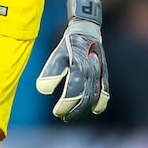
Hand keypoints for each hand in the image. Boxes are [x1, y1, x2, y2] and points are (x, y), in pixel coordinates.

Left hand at [36, 0, 109, 121]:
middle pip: (85, 97)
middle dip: (74, 110)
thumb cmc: (69, 45)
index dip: (65, 105)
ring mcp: (100, 73)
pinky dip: (100, 102)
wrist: (87, 31)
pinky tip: (94, 110)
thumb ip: (51, 72)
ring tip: (72, 116)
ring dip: (84, 109)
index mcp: (79, 66)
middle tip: (63, 117)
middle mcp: (92, 71)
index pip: (73, 92)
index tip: (57, 112)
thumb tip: (42, 90)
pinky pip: (105, 91)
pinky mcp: (105, 74)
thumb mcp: (57, 56)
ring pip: (95, 97)